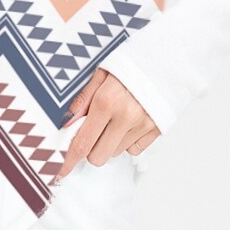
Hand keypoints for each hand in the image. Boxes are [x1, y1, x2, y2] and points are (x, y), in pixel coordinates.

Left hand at [55, 67, 161, 181]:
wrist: (169, 58)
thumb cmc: (134, 62)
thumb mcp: (102, 72)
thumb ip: (83, 99)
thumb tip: (68, 122)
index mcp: (106, 101)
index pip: (81, 143)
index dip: (68, 161)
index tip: (60, 171)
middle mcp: (125, 116)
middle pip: (98, 156)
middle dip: (91, 149)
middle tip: (93, 131)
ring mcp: (142, 125)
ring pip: (116, 153)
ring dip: (110, 142)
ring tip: (116, 118)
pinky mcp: (157, 129)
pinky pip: (135, 149)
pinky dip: (128, 141)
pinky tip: (130, 122)